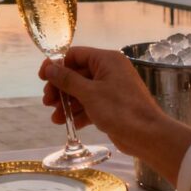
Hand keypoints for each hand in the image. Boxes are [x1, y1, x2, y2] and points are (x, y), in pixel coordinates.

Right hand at [39, 47, 163, 158]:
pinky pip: (90, 104)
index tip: (42, 78)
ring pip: (82, 91)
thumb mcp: (89, 93)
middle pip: (77, 74)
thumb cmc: (120, 110)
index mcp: (107, 60)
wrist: (148, 136)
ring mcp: (111, 89)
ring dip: (67, 103)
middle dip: (60, 88)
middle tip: (47, 101)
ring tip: (55, 118)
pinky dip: (78, 112)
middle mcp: (109, 71)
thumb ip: (67, 79)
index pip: (75, 55)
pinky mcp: (112, 106)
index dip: (56, 65)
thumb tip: (49, 68)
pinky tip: (66, 123)